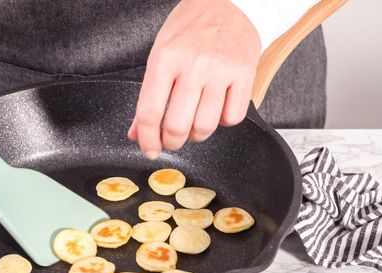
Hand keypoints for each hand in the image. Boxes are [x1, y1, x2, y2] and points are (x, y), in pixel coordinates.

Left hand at [128, 0, 260, 158]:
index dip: (147, 139)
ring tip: (193, 125)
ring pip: (205, 127)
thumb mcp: (160, 54)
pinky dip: (222, 122)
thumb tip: (136, 133)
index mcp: (165, 59)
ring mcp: (221, 70)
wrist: (230, 3)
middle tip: (171, 140)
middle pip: (177, 126)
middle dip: (171, 142)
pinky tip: (216, 110)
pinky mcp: (245, 74)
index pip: (150, 112)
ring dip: (196, 136)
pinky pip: (232, 118)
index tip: (150, 150)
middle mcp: (193, 65)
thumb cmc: (190, 28)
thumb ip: (148, 96)